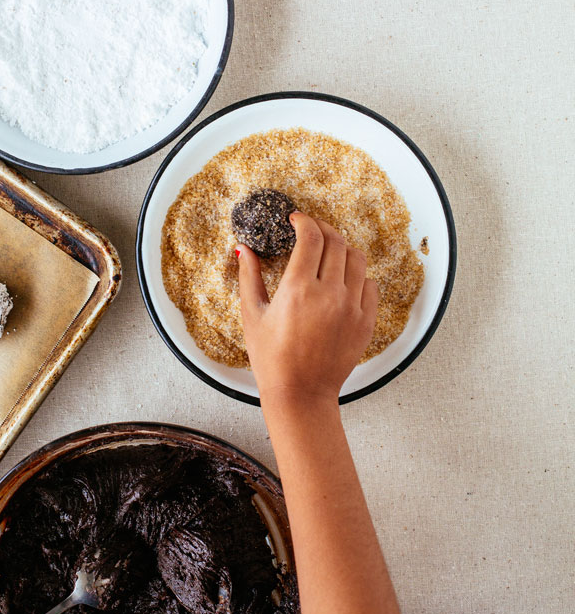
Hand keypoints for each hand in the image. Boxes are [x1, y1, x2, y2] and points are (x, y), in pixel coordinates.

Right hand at [237, 212, 377, 404]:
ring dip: (342, 248)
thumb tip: (243, 248)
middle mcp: (329, 293)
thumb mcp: (252, 315)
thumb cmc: (271, 358)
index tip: (296, 219)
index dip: (304, 220)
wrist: (301, 394)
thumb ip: (249, 276)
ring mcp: (352, 307)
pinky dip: (358, 276)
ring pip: (357, 258)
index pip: (311, 237)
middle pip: (336, 241)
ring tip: (329, 253)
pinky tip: (342, 280)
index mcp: (298, 289)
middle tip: (311, 230)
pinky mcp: (366, 321)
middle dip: (322, 228)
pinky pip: (370, 284)